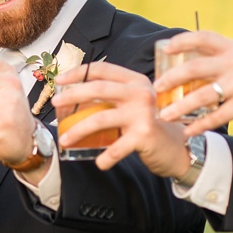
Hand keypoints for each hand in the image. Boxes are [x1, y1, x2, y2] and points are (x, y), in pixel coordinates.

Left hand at [53, 59, 193, 176]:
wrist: (178, 147)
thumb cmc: (150, 126)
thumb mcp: (136, 104)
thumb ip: (115, 98)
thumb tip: (76, 99)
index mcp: (135, 81)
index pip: (102, 70)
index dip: (78, 73)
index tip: (59, 80)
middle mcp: (140, 92)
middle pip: (98, 89)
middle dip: (72, 95)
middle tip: (55, 103)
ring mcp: (142, 113)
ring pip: (100, 118)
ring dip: (77, 131)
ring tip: (64, 140)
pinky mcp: (144, 135)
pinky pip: (116, 148)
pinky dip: (105, 158)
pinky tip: (99, 163)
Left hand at [150, 28, 232, 139]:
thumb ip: (222, 58)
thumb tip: (191, 63)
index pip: (203, 37)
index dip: (182, 41)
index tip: (165, 47)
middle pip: (195, 67)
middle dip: (172, 77)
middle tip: (157, 87)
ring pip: (202, 94)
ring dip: (180, 106)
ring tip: (164, 115)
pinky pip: (217, 116)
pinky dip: (201, 125)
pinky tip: (188, 132)